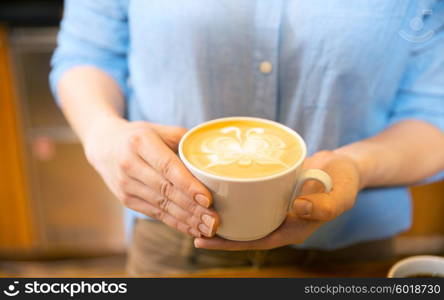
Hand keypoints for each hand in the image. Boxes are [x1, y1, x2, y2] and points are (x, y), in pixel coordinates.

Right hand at [83, 116, 219, 237]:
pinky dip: (175, 223)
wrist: (104, 145)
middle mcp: (130, 164)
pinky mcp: (126, 199)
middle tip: (214, 220)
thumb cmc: (140, 136)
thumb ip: (184, 141)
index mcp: (141, 143)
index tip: (207, 199)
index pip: (168, 167)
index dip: (188, 185)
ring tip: (208, 228)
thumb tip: (212, 158)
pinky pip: (155, 213)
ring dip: (186, 220)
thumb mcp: (160, 130)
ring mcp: (125, 185)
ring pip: (161, 205)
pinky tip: (192, 229)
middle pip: (166, 190)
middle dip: (192, 208)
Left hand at [194, 150, 359, 249]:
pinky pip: (250, 196)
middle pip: (245, 230)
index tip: (205, 240)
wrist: (343, 166)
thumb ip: (323, 205)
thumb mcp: (340, 195)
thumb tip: (297, 209)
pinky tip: (217, 188)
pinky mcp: (273, 191)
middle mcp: (279, 219)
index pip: (256, 241)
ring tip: (196, 209)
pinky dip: (234, 196)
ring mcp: (275, 206)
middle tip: (190, 225)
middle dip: (219, 231)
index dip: (230, 243)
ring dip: (223, 214)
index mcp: (292, 229)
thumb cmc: (344, 182)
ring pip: (245, 214)